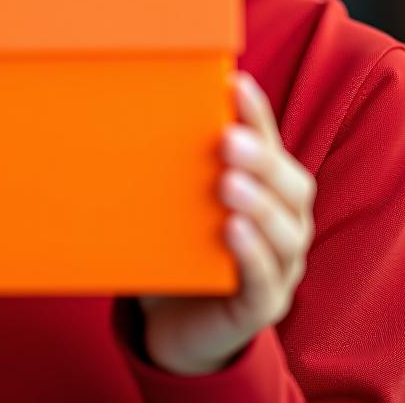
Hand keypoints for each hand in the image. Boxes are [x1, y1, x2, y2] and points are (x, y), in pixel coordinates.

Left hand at [137, 70, 316, 374]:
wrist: (174, 322)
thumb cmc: (177, 245)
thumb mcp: (172, 198)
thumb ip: (161, 162)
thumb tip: (113, 105)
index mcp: (268, 188)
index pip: (270, 144)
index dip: (257, 115)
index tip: (235, 82)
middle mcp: (285, 222)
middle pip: (291, 185)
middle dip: (262, 159)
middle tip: (228, 139)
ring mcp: (280, 266)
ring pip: (284, 232)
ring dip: (259, 204)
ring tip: (229, 183)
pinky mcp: (263, 305)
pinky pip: (265, 280)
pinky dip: (252, 254)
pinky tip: (233, 231)